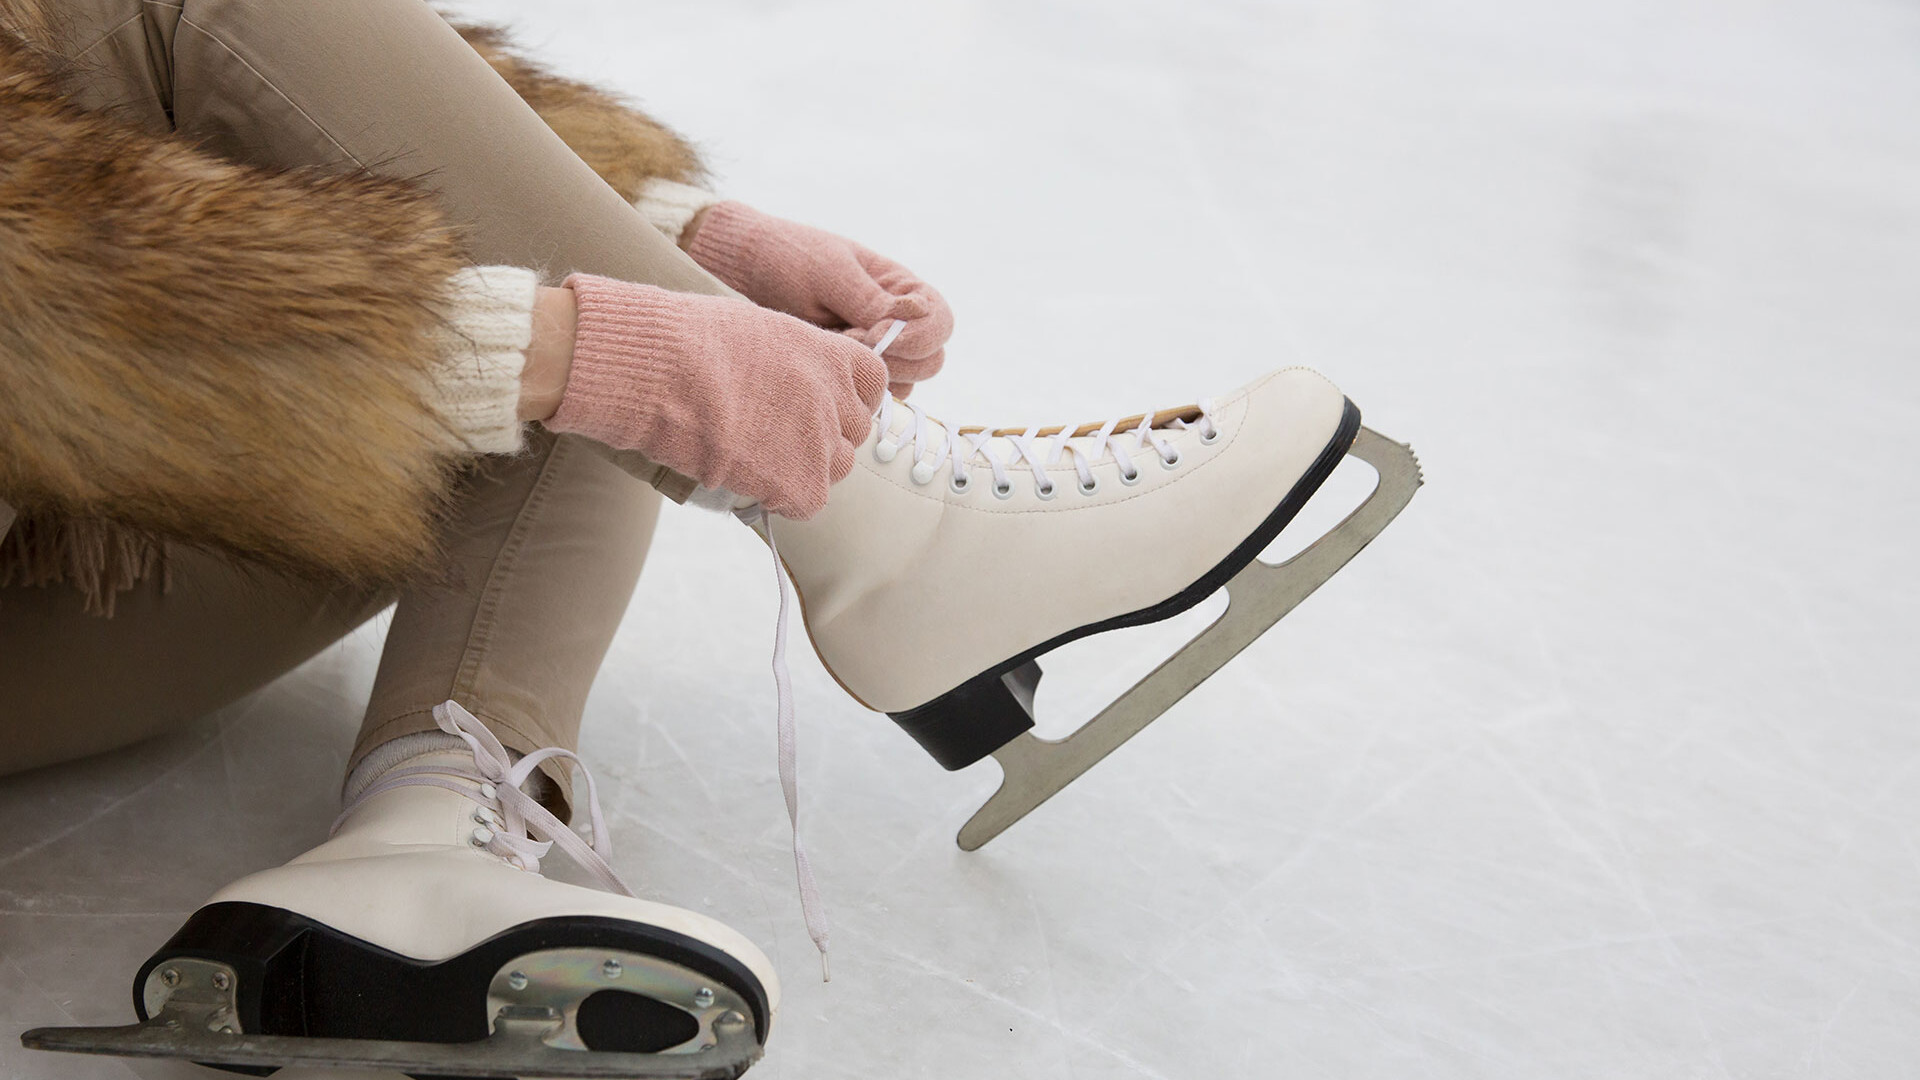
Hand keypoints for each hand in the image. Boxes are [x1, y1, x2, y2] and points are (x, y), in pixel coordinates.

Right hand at [544, 274, 886, 518]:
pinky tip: (744, 478)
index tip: (820, 407)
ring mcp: (824, 443)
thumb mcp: (758, 331)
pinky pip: (806, 504)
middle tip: (774, 436)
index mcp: (833, 354)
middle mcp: (839, 398)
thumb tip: (788, 380)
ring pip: (835, 470)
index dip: (847, 400)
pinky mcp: (802, 484)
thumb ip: (792, 360)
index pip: (872, 386)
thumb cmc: (690, 341)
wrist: (662, 371)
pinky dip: (779, 500)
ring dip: (802, 470)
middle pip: (853, 433)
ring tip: (753, 456)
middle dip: (822, 437)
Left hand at [683, 202, 953, 396]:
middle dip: (896, 359)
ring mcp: (876, 349)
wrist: (743, 270)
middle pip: (931, 360)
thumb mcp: (830, 272)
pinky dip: (854, 383)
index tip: (878, 334)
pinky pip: (872, 392)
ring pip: (905, 383)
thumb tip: (913, 317)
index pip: (941, 322)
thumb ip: (870, 300)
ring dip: (874, 373)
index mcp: (901, 288)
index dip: (920, 336)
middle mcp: (897, 321)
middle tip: (849, 340)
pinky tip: (824, 360)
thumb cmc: (788, 257)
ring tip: (831, 345)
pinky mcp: (851, 369)